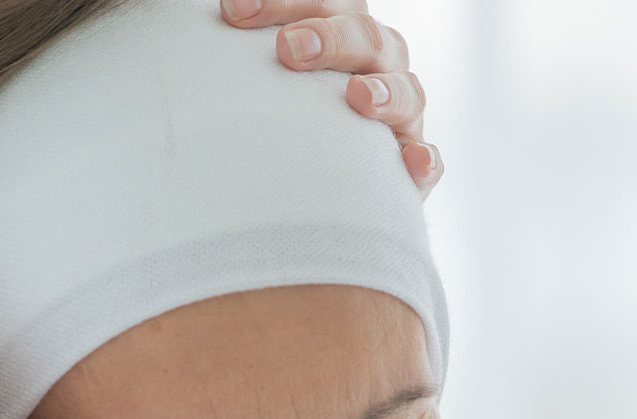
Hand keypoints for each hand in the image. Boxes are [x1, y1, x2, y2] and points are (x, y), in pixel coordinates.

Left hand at [221, 0, 443, 196]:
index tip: (233, 10)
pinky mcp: (409, 167)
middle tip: (287, 50)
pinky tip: (413, 162)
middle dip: (329, 38)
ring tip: (358, 98)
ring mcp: (399, 116)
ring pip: (408, 92)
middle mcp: (375, 65)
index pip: (322, 1)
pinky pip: (428, 161)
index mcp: (338, 31)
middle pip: (366, 37)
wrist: (297, 181)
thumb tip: (208, 17)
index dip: (282, 1)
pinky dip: (425, 160)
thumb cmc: (266, 115)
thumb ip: (239, 52)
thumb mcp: (254, 75)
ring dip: (386, 92)